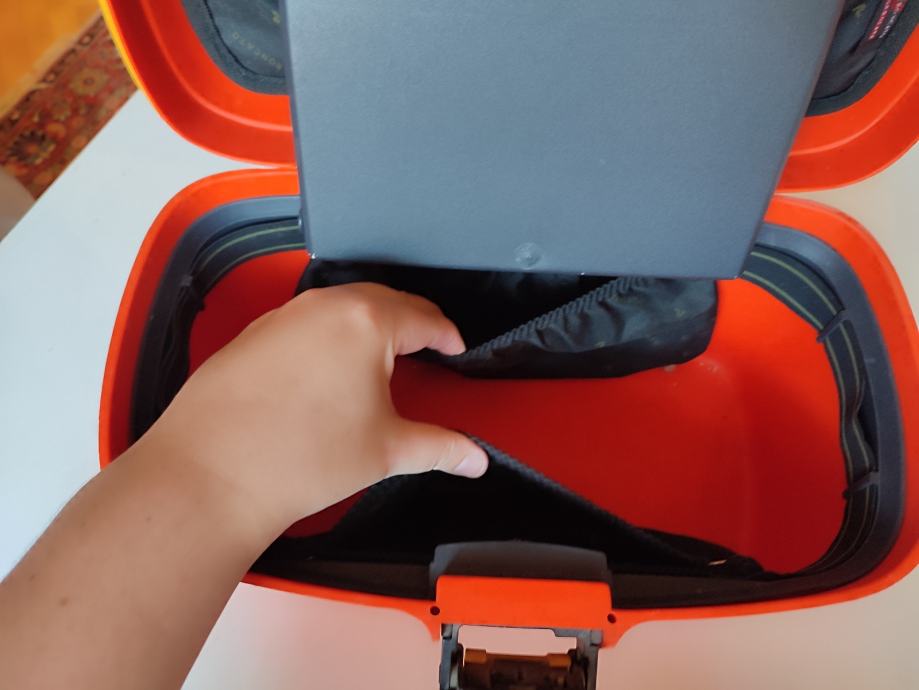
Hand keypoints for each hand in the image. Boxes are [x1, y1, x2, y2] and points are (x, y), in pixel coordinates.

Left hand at [134, 282, 487, 540]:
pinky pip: (304, 323)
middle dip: (410, 323)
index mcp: (366, 321)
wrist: (212, 474)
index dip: (447, 335)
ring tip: (379, 359)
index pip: (424, 317)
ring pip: (340, 307)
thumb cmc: (298, 458)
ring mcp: (282, 317)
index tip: (455, 348)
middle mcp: (322, 306)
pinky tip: (327, 371)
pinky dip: (327, 336)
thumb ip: (440, 447)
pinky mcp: (251, 334)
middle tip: (426, 346)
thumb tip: (473, 458)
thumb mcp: (386, 451)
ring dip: (367, 325)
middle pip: (383, 301)